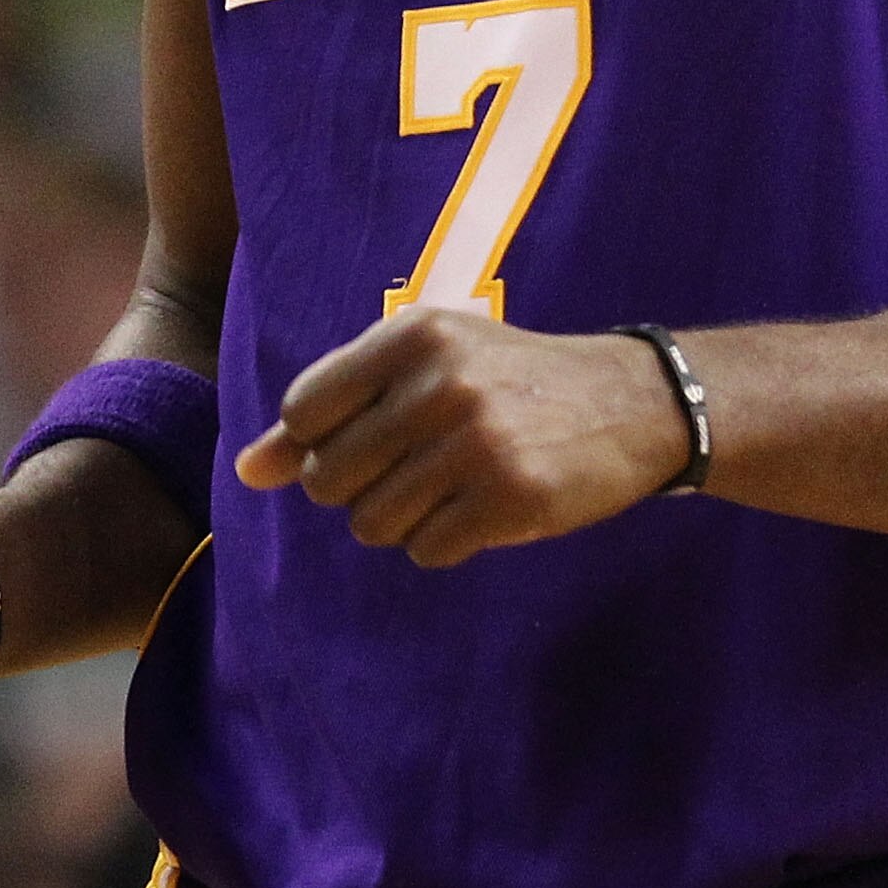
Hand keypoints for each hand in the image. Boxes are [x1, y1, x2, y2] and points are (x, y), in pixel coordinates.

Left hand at [234, 308, 691, 566]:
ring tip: (452, 491)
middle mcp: (441, 384)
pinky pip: (426, 551)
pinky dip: (444, 544)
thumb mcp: (429, 367)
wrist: (638, 402)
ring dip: (403, 522)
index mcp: (413, 336)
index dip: (325, 442)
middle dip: (362, 490)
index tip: (375, 438)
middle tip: (420, 469)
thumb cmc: (517, 381)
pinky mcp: (511, 498)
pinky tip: (482, 512)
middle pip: (330, 479)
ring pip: (372, 524)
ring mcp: (478, 443)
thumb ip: (336, 411)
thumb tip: (250, 470)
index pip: (306, 412)